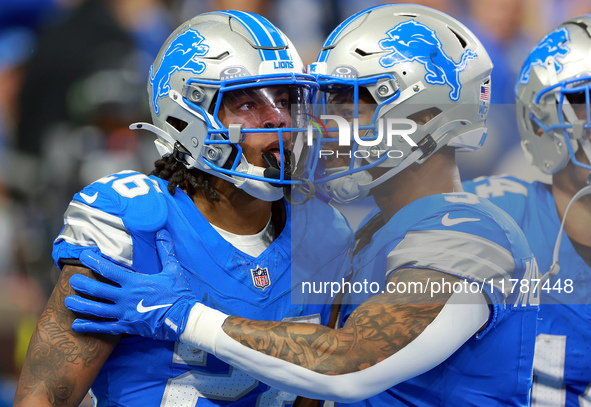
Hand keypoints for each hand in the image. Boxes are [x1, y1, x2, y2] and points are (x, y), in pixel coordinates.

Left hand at [65, 229, 197, 340]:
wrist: (184, 319)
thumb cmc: (179, 294)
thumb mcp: (173, 269)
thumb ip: (165, 250)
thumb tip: (162, 232)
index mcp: (135, 282)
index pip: (109, 269)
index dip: (94, 262)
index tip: (82, 256)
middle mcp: (126, 297)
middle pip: (98, 290)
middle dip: (82, 284)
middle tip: (71, 279)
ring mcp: (124, 314)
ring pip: (97, 309)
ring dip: (81, 304)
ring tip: (67, 301)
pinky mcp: (127, 327)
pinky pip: (104, 327)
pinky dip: (90, 326)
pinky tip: (76, 325)